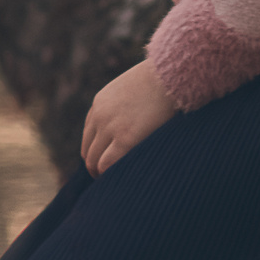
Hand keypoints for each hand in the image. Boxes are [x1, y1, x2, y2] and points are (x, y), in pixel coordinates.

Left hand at [81, 58, 177, 174]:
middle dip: (96, 166)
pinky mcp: (125, 139)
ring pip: (94, 161)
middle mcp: (100, 116)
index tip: (106, 161)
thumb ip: (127, 105)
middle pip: (88, 151)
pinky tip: (120, 179)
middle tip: (108, 179)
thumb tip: (136, 120)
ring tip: (113, 184)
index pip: (89, 135)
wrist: (170, 75)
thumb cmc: (161, 81)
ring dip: (101, 174)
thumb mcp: (134, 88)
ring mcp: (110, 128)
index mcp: (100, 104)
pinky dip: (110, 175)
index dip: (96, 152)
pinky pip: (108, 165)